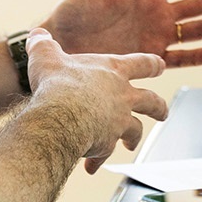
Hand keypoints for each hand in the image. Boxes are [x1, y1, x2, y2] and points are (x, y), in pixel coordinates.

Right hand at [23, 29, 168, 172]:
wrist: (59, 114)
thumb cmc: (57, 83)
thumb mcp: (46, 56)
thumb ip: (43, 44)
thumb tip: (37, 35)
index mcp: (113, 71)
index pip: (142, 64)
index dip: (153, 64)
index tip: (161, 66)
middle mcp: (123, 96)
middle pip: (151, 101)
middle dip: (159, 107)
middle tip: (163, 113)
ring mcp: (118, 121)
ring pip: (137, 130)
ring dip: (134, 139)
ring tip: (131, 146)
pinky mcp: (108, 142)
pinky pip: (105, 153)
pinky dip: (98, 159)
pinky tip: (89, 166)